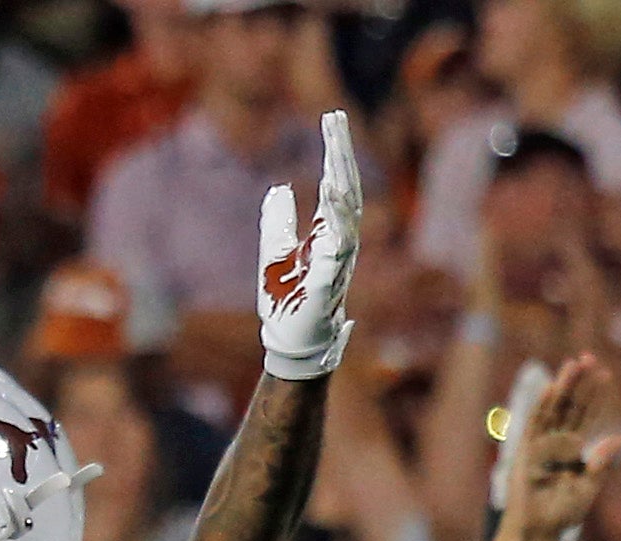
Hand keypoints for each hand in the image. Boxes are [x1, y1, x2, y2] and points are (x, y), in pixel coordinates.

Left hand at [258, 107, 362, 380]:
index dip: (334, 151)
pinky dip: (337, 225)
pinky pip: (337, 249)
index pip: (335, 183)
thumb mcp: (273, 253)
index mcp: (327, 232)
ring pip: (347, 214)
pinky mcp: (329, 283)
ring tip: (334, 155)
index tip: (331, 119)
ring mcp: (339, 261)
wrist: (287, 341)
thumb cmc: (286, 299)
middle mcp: (339, 241)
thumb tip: (278, 188)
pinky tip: (333, 201)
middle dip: (340, 154)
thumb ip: (277, 222)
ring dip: (341, 183)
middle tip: (335, 119)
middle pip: (344, 189)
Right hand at [492, 351, 619, 540]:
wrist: (538, 536)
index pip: (585, 416)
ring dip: (562, 387)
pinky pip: (533, 427)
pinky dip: (540, 408)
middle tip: (589, 356)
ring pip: (553, 410)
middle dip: (578, 383)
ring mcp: (539, 448)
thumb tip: (620, 437)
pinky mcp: (526, 456)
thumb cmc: (561, 516)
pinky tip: (550, 389)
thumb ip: (601, 463)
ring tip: (574, 363)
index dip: (595, 396)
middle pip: (569, 407)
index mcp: (573, 451)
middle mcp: (556, 445)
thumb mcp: (588, 488)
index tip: (605, 373)